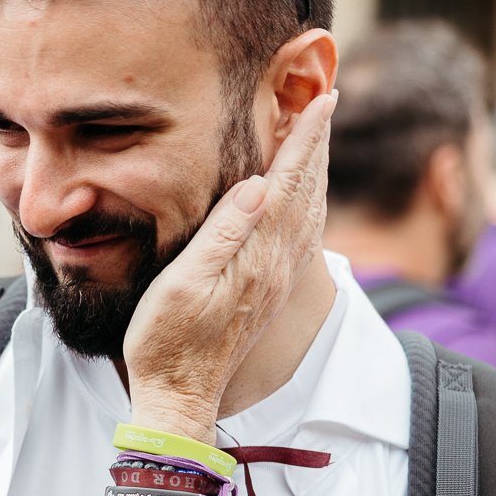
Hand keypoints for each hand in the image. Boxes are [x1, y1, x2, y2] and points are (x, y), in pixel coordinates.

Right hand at [123, 90, 334, 426]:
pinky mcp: (268, 293)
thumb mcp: (183, 284)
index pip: (288, 183)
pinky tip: (305, 198)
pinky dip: (309, 204)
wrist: (179, 397)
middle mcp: (276, 266)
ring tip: (319, 137)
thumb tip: (260, 184)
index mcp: (257, 256)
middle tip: (328, 100)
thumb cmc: (167, 342)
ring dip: (316, 171)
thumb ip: (223, 234)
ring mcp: (275, 281)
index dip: (305, 139)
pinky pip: (301, 236)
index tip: (323, 98)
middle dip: (317, 144)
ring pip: (308, 212)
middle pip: (307, 192)